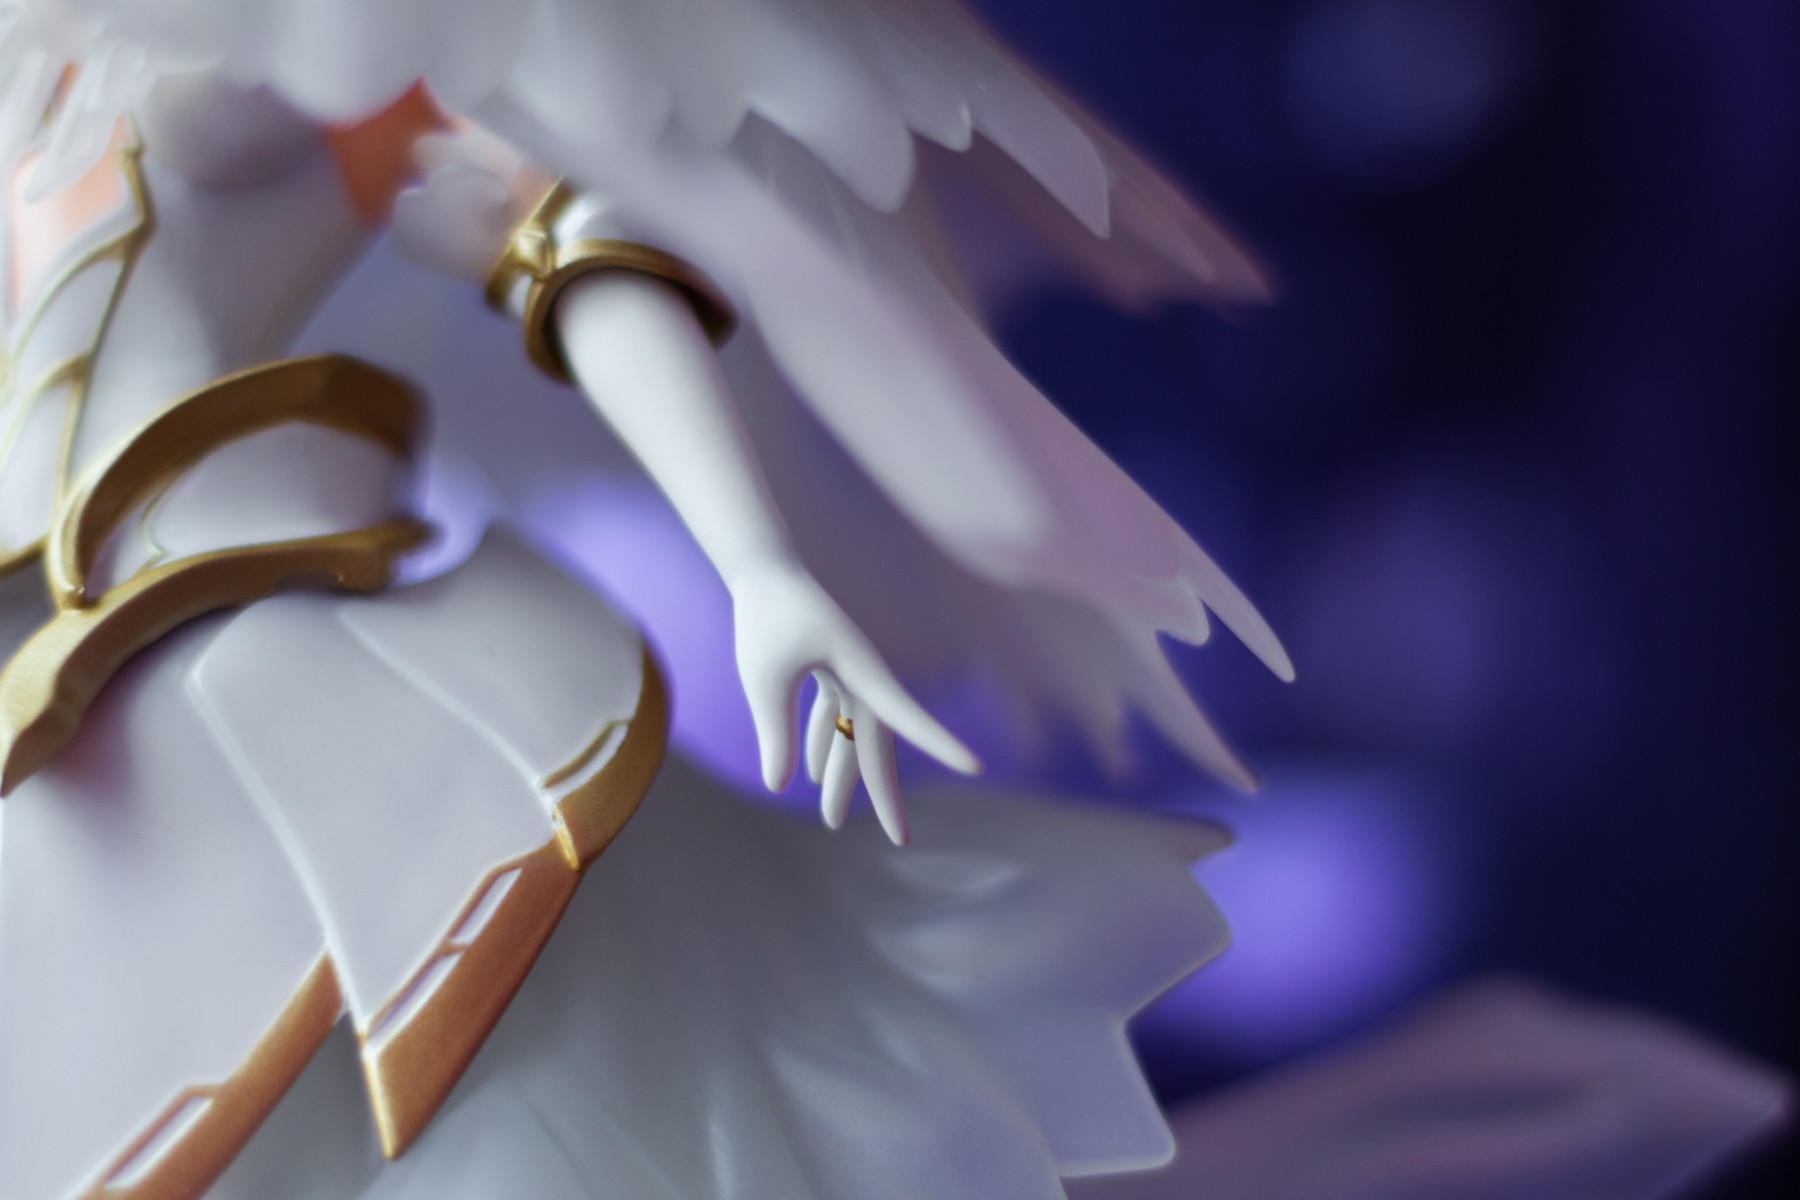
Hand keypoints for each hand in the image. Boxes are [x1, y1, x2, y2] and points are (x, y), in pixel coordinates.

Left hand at [730, 563, 979, 842]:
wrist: (763, 571)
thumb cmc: (765, 619)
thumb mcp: (764, 680)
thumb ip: (775, 732)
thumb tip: (781, 787)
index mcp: (863, 671)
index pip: (906, 716)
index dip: (940, 743)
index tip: (975, 767)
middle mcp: (866, 675)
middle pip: (880, 744)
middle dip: (883, 794)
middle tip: (899, 841)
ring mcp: (852, 673)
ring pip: (854, 735)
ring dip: (843, 775)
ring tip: (831, 820)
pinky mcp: (833, 670)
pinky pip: (836, 716)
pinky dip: (822, 744)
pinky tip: (810, 775)